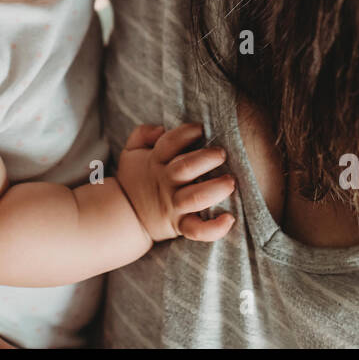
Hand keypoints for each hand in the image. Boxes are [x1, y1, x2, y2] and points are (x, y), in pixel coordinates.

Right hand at [114, 123, 236, 242]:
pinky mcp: (180, 226)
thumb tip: (160, 129)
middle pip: (185, 168)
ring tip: (230, 182)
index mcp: (155, 162)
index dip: (186, 134)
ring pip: (195, 198)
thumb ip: (142, 133)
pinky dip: (214, 228)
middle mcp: (166, 183)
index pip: (170, 143)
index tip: (200, 129)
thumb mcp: (131, 151)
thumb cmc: (138, 177)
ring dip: (215, 189)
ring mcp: (174, 206)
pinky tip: (229, 219)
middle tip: (221, 153)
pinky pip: (196, 230)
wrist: (128, 215)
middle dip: (206, 158)